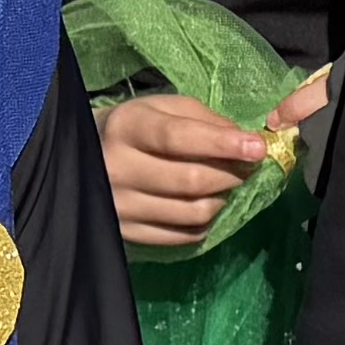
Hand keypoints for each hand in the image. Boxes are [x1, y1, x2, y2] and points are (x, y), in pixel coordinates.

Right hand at [100, 71, 329, 250]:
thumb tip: (245, 143)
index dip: (223, 144)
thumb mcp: (166, 108)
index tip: (257, 148)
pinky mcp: (124, 232)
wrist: (87, 155)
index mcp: (127, 127)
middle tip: (247, 168)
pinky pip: (181, 236)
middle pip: (190, 181)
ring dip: (221, 200)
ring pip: (191, 212)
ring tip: (224, 187)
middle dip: (231, 175)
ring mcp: (118, 204)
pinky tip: (204, 206)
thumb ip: (205, 119)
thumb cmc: (137, 126)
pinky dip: (204, 223)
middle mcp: (116, 166)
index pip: (180, 138)